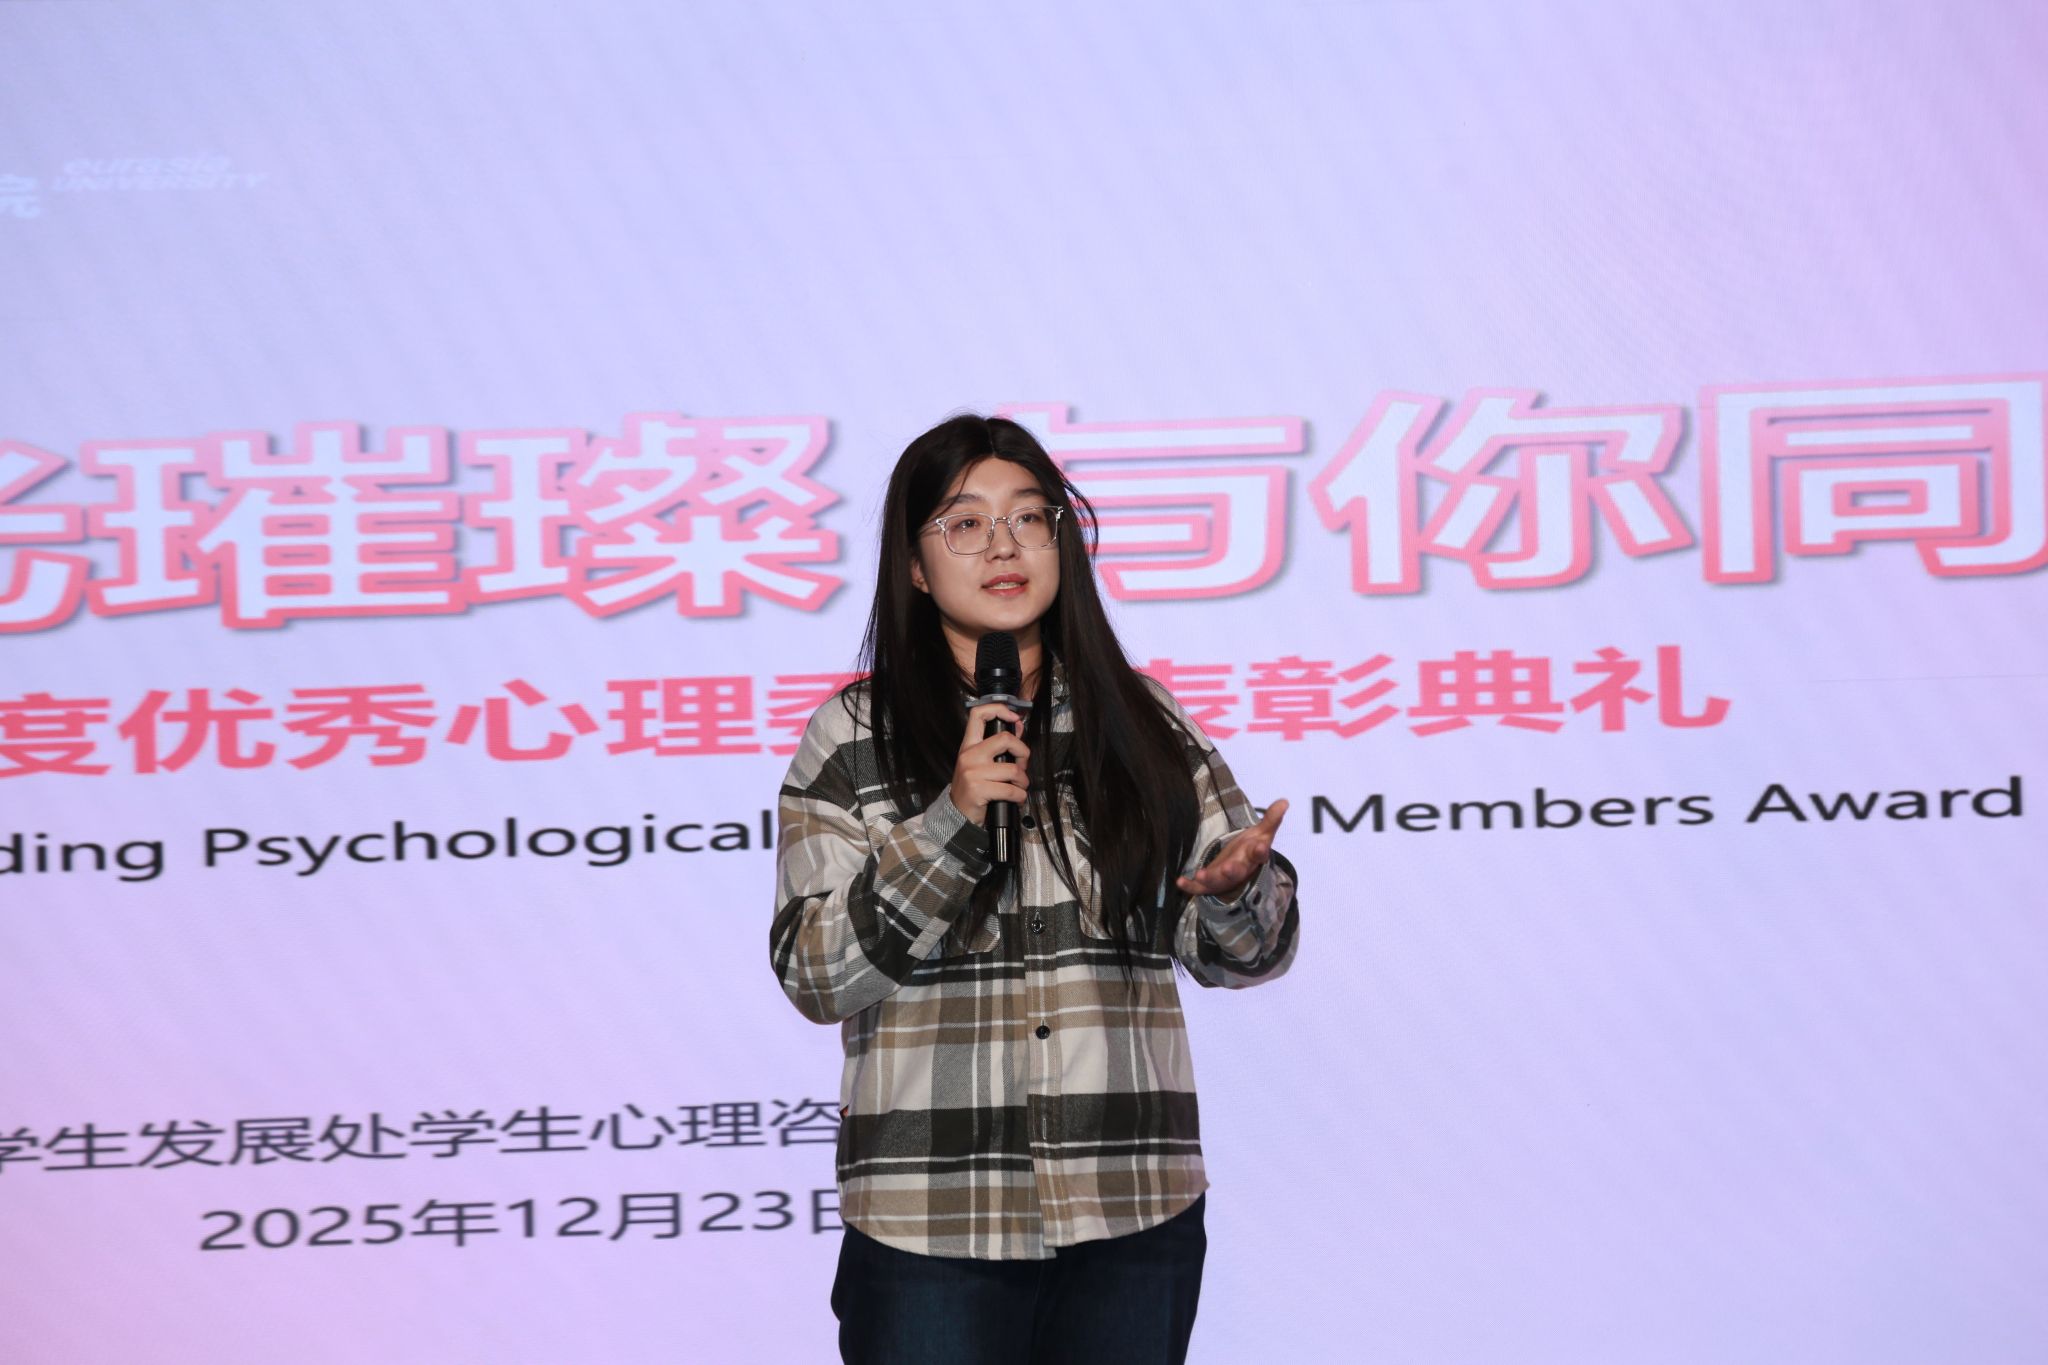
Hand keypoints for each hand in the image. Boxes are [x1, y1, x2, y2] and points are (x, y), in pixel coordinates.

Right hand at [949, 701, 1030, 825]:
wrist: (957, 814)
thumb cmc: (973, 787)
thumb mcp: (981, 763)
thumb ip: (999, 745)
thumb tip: (1018, 725)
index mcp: (969, 745)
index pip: (979, 714)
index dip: (999, 709)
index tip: (1014, 718)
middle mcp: (969, 755)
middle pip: (1005, 739)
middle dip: (1023, 753)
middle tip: (1022, 765)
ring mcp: (973, 772)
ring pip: (1013, 770)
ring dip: (1023, 782)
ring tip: (1019, 787)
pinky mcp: (979, 790)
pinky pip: (1011, 790)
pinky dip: (1020, 796)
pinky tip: (1016, 798)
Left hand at [1176, 798, 1288, 902]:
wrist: (1239, 870)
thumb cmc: (1250, 849)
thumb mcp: (1261, 833)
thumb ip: (1271, 818)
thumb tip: (1285, 800)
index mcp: (1252, 857)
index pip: (1259, 854)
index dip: (1260, 852)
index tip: (1260, 847)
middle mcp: (1238, 869)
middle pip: (1236, 871)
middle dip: (1232, 870)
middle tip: (1229, 867)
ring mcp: (1223, 879)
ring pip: (1217, 881)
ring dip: (1209, 878)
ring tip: (1200, 874)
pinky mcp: (1209, 884)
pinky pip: (1199, 888)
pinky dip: (1190, 886)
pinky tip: (1180, 881)